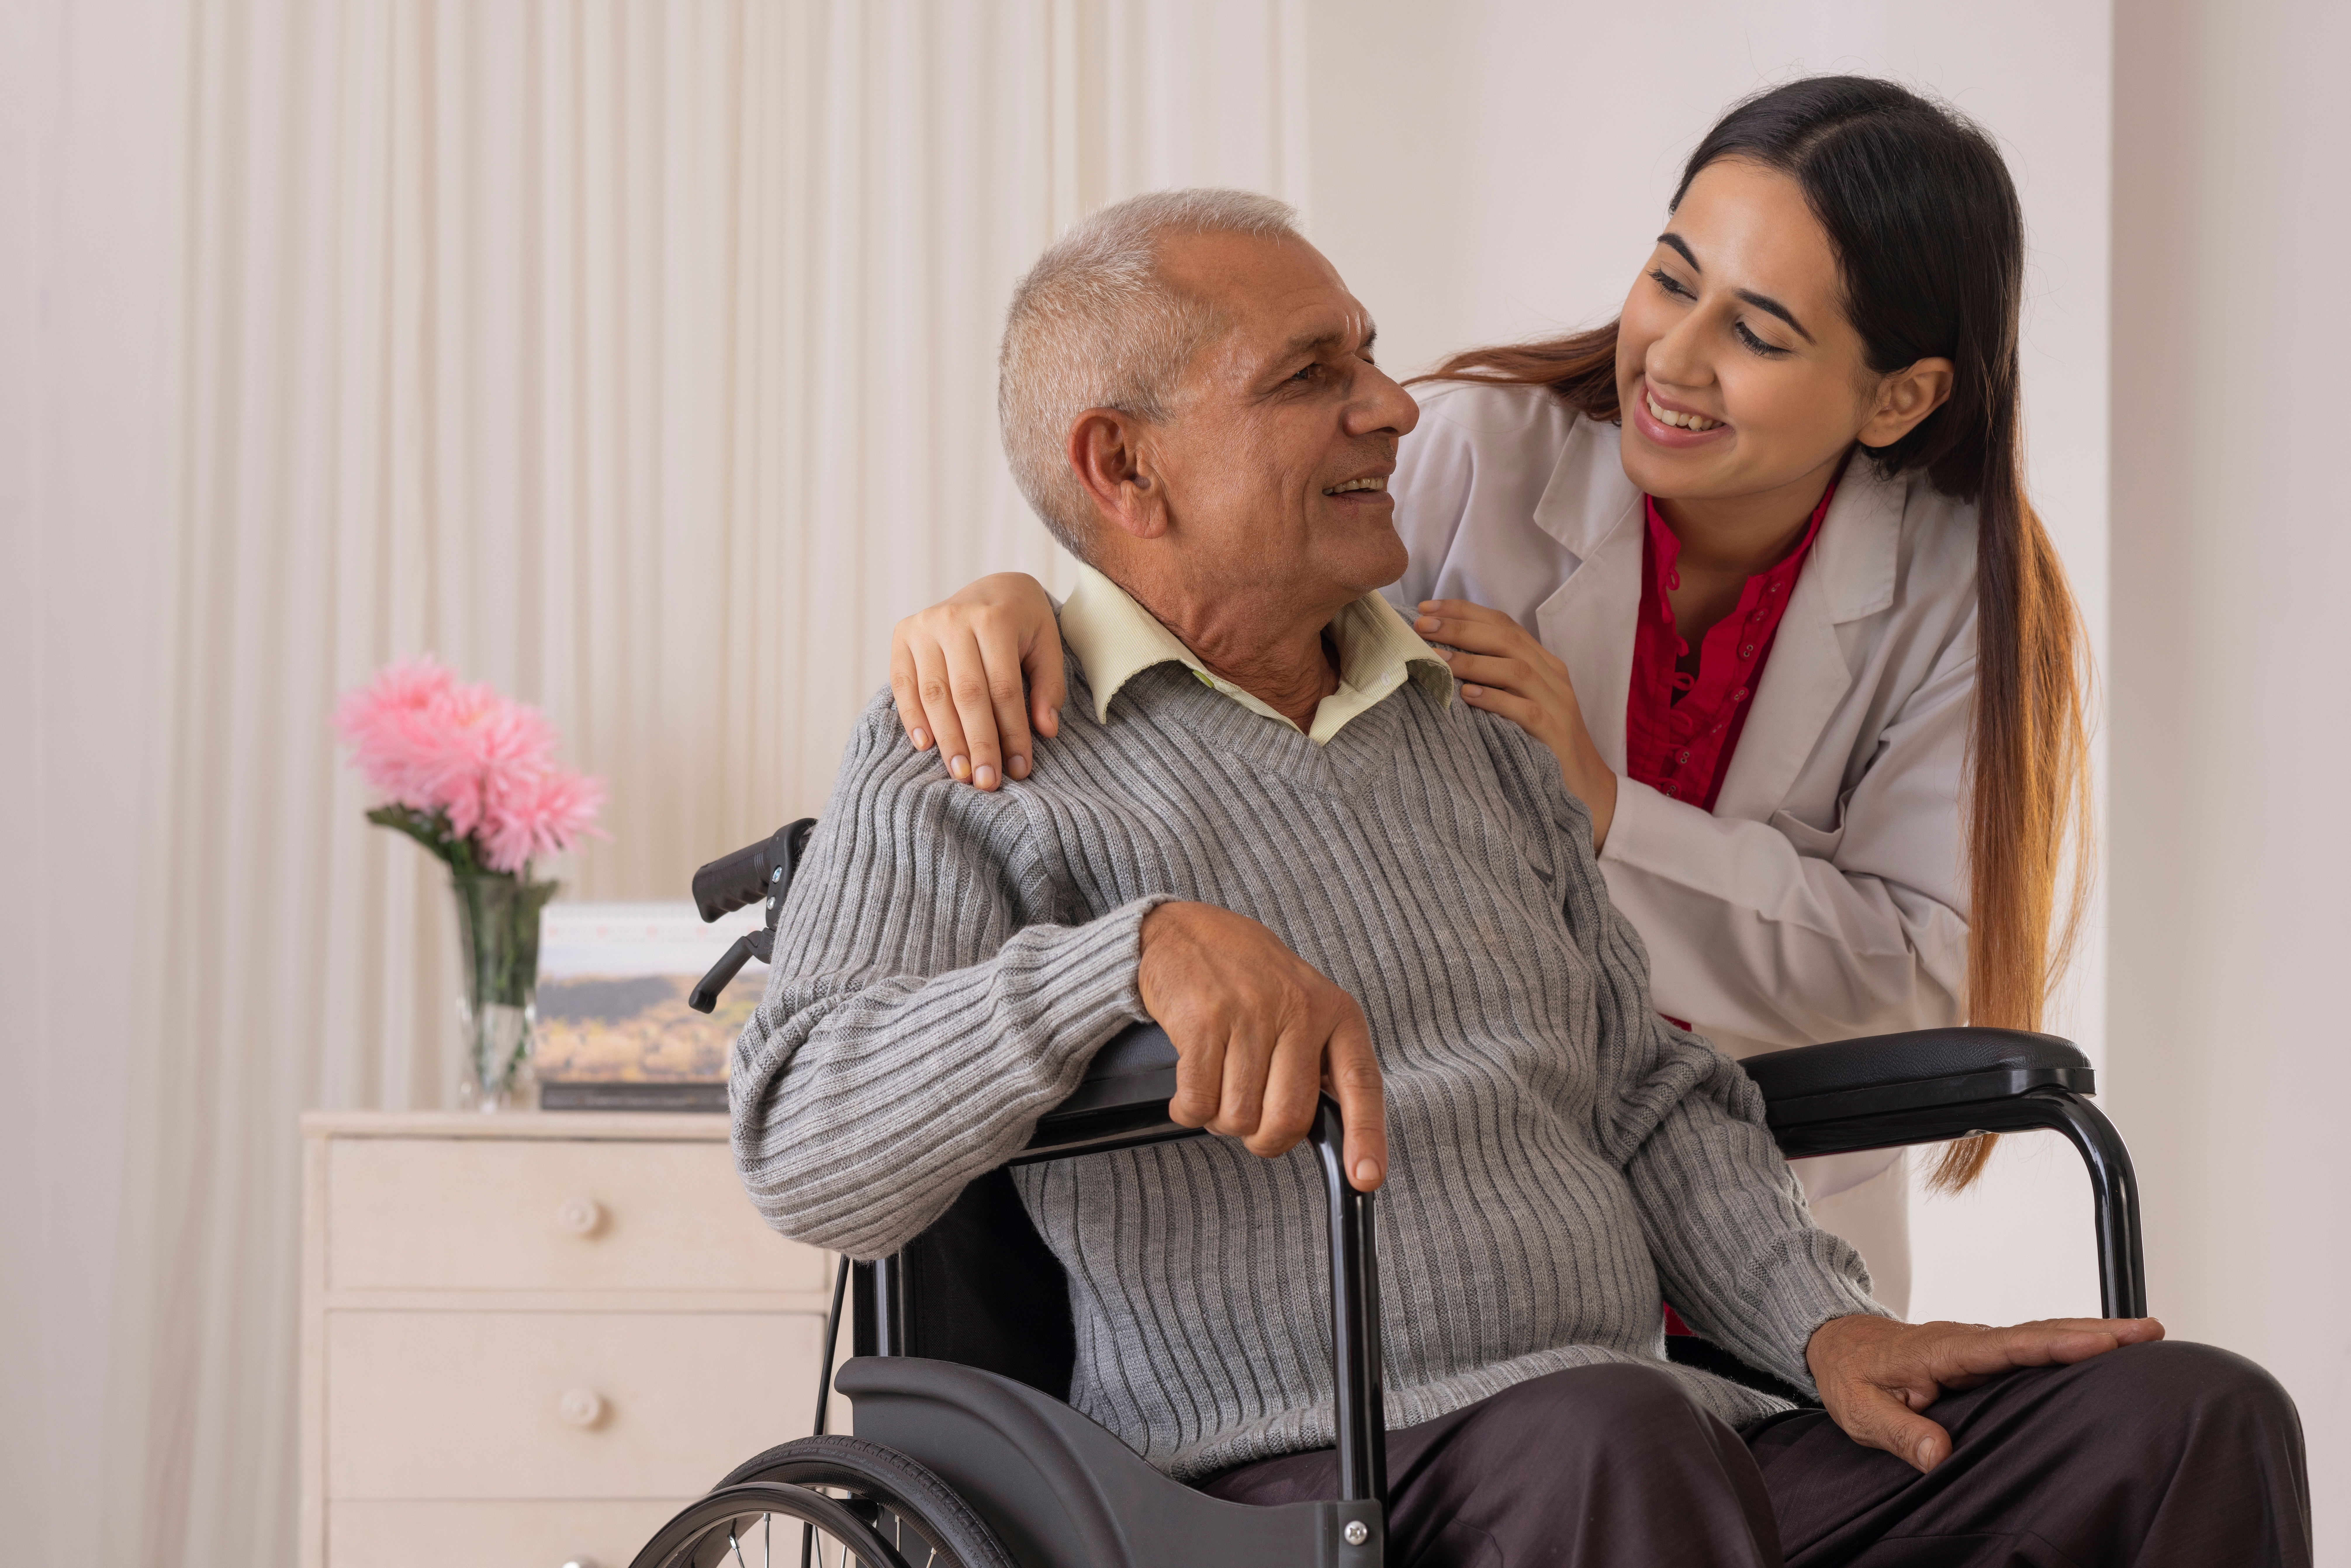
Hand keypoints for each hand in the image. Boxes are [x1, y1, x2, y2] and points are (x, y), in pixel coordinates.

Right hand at [889, 573, 1065, 790]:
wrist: (993, 587)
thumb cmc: (1023, 622)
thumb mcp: (1047, 645)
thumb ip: (1048, 686)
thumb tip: (1046, 729)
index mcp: (994, 619)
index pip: (1003, 689)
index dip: (1012, 732)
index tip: (1020, 769)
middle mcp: (954, 619)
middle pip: (967, 694)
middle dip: (978, 743)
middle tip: (986, 783)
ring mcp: (924, 626)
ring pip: (934, 694)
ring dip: (947, 739)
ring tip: (961, 774)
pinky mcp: (902, 635)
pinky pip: (903, 684)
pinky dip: (912, 717)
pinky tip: (926, 747)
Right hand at [1136, 902, 1386, 1191]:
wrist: (1187, 933)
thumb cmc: (1249, 979)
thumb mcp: (1304, 1007)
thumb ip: (1319, 1063)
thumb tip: (1333, 1134)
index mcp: (1334, 1011)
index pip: (1361, 1083)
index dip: (1366, 1136)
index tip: (1365, 1177)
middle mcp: (1298, 1009)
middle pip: (1289, 1117)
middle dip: (1265, 1139)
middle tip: (1251, 1123)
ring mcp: (1250, 1014)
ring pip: (1240, 1117)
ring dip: (1222, 1121)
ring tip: (1219, 1088)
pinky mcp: (1203, 1021)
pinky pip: (1199, 1102)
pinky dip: (1190, 1111)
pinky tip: (1191, 1089)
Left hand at [1413, 599, 1619, 847]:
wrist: (1586, 787)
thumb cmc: (1541, 743)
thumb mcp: (1517, 702)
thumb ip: (1492, 678)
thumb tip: (1440, 657)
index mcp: (1543, 663)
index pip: (1504, 625)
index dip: (1466, 612)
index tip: (1427, 608)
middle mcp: (1552, 676)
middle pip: (1507, 639)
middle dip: (1462, 629)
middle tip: (1423, 626)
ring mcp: (1557, 704)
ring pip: (1515, 669)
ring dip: (1472, 661)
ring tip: (1437, 658)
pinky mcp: (1555, 733)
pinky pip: (1525, 710)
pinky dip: (1495, 700)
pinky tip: (1467, 696)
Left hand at [1805, 1312, 2165, 1470]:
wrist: (1833, 1345)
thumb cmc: (1848, 1376)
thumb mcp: (1861, 1410)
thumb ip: (1899, 1432)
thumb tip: (1939, 1456)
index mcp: (1943, 1350)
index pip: (2009, 1346)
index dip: (2057, 1344)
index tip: (2104, 1341)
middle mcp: (1968, 1341)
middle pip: (2039, 1333)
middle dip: (2096, 1332)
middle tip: (2150, 1331)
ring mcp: (1978, 1345)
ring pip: (2041, 1336)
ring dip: (2091, 1335)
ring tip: (2145, 1336)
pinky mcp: (1982, 1354)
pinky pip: (2031, 1347)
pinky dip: (2068, 1345)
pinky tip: (2102, 1350)